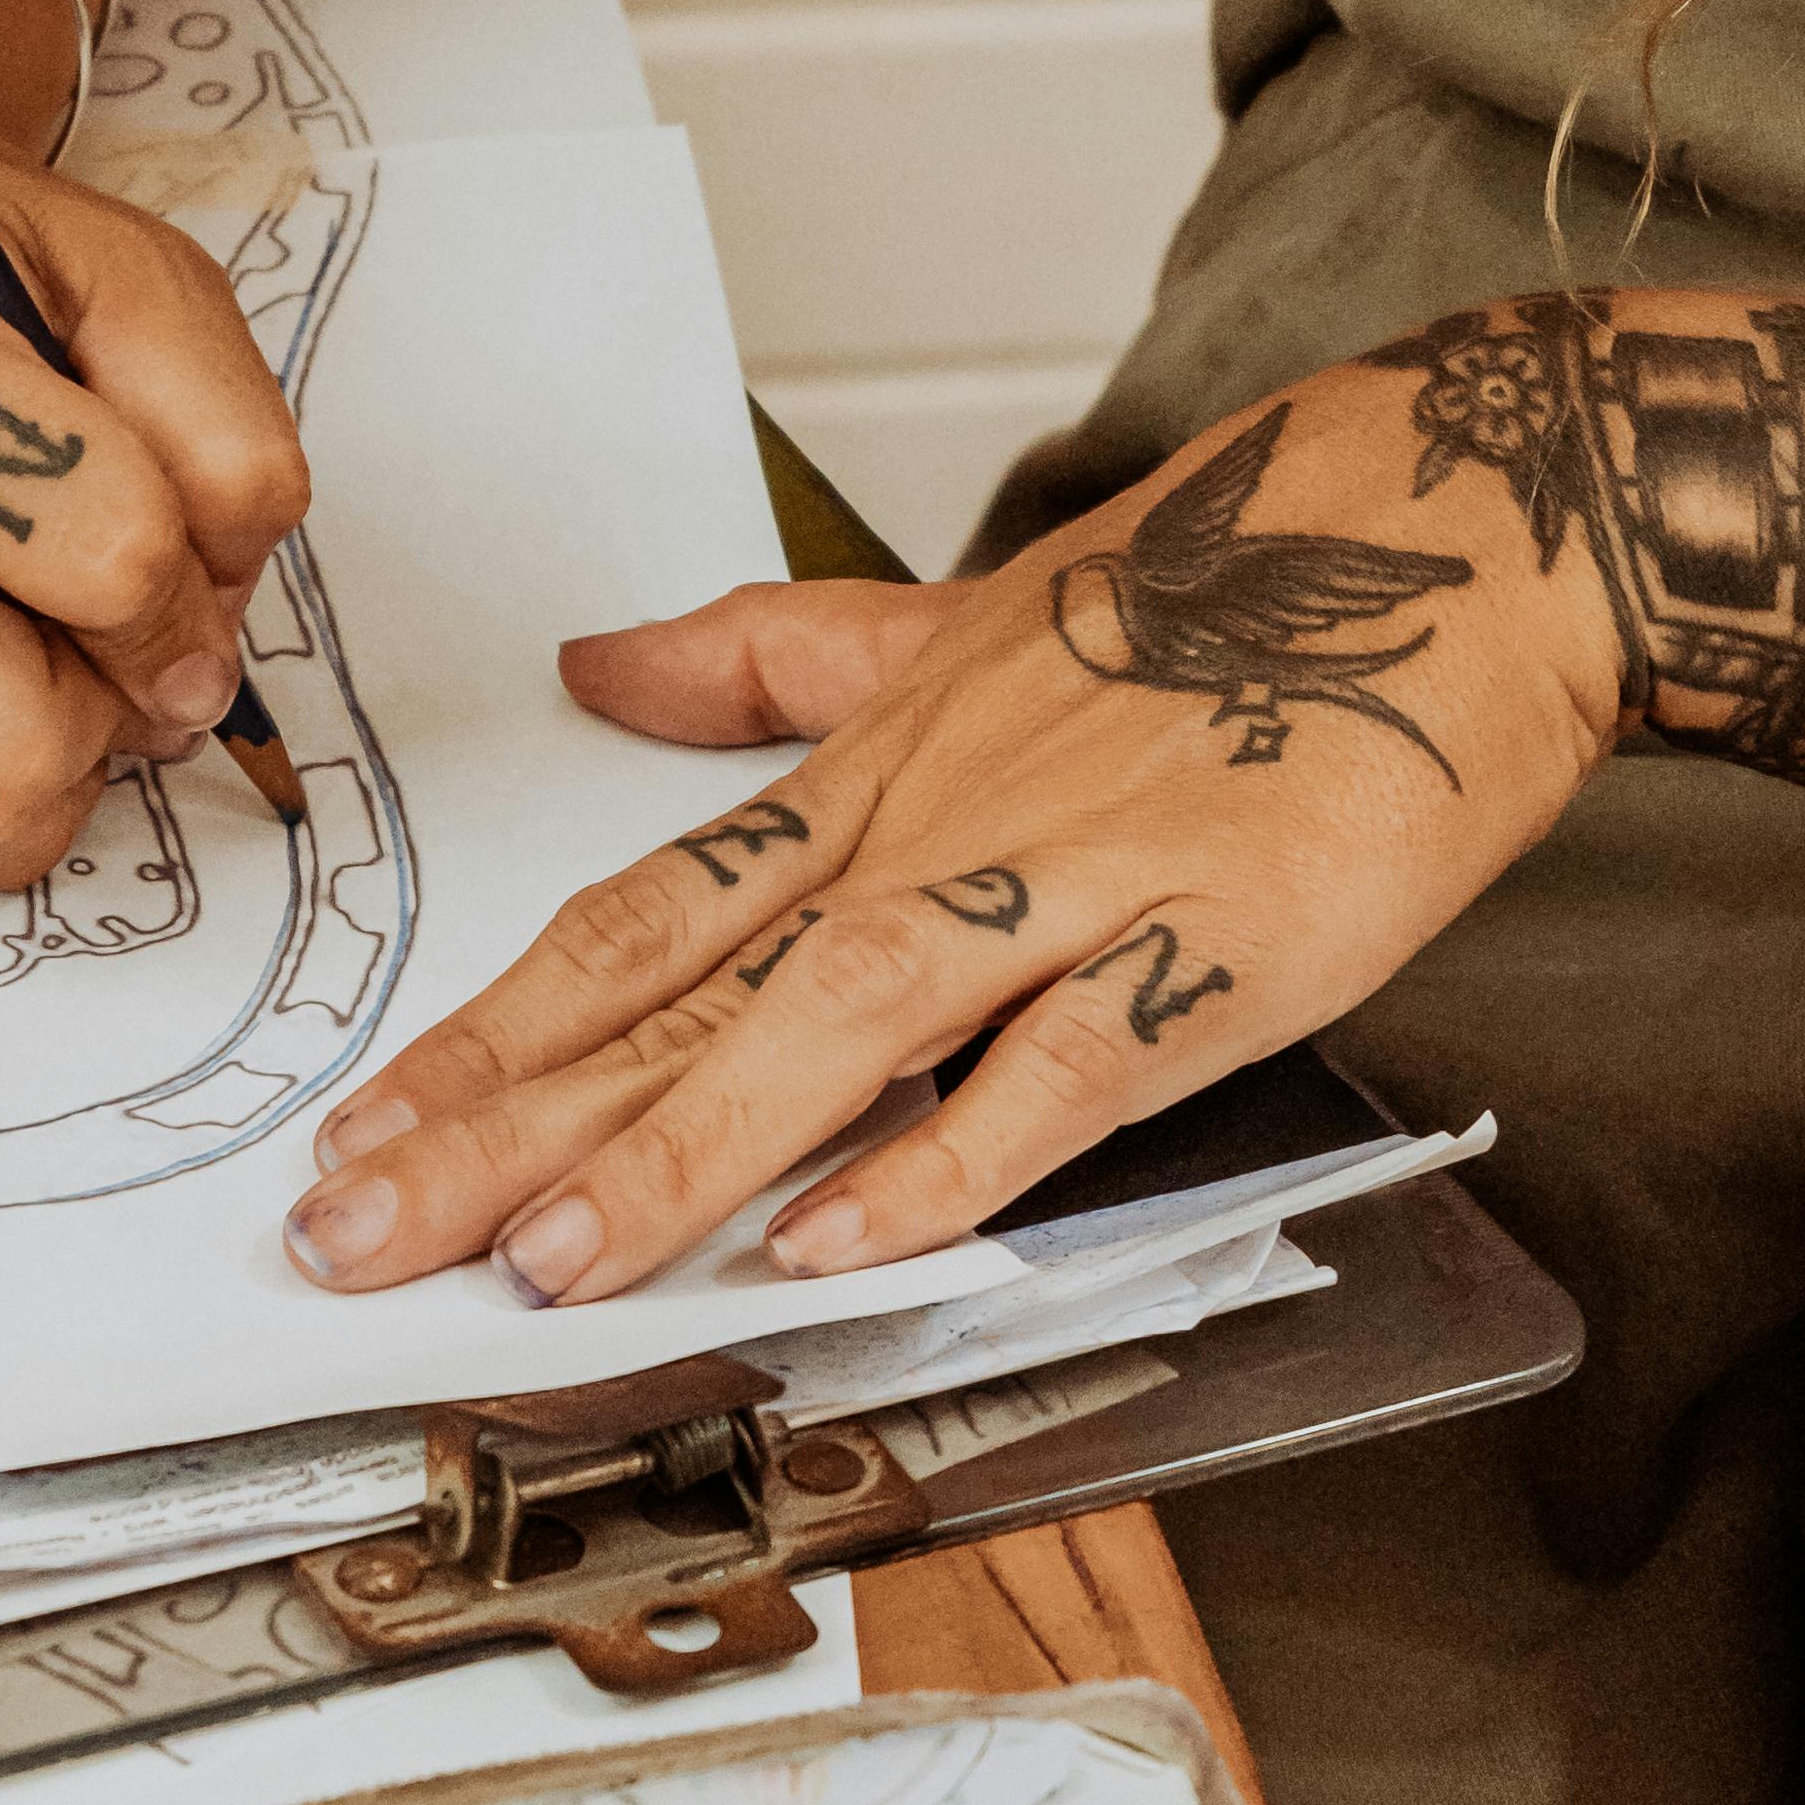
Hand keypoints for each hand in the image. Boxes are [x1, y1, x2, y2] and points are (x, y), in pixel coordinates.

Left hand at [280, 380, 1615, 1305]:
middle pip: (681, 995)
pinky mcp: (1202, 947)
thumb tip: (600, 662)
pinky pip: (1054, 1070)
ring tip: (550, 1263)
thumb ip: (767, 659)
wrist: (1449, 541)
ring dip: (682, 1149)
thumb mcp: (955, 615)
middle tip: (355, 1234)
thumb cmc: (1220, 600)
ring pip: (831, 1028)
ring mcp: (1063, 891)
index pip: (632, 924)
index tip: (358, 1133)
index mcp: (864, 783)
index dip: (487, 1035)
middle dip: (506, 1127)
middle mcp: (929, 838)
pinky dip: (949, 1154)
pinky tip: (843, 1240)